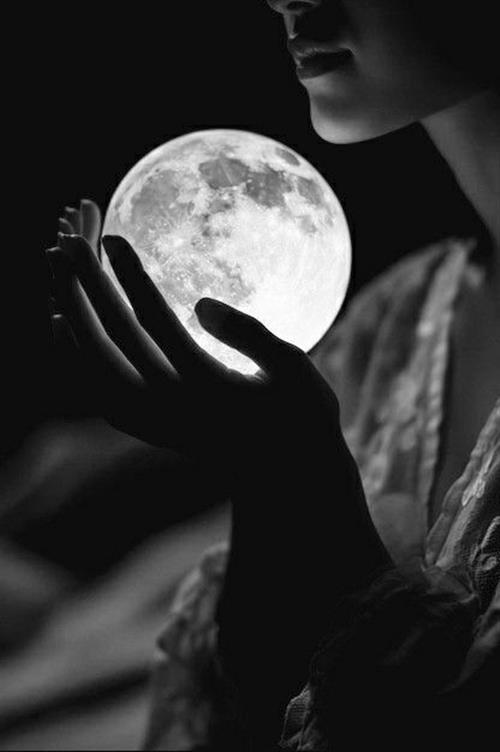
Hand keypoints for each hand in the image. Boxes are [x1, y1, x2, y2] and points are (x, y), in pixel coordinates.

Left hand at [46, 201, 388, 556]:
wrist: (284, 476)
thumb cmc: (301, 415)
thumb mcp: (296, 372)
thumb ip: (252, 336)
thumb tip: (202, 303)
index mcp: (207, 389)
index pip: (156, 326)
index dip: (131, 280)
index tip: (112, 238)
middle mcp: (170, 407)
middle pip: (112, 341)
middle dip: (84, 287)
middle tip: (65, 239)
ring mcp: (153, 421)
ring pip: (94, 364)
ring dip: (69, 313)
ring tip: (55, 270)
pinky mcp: (146, 426)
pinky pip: (96, 385)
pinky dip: (73, 351)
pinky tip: (61, 320)